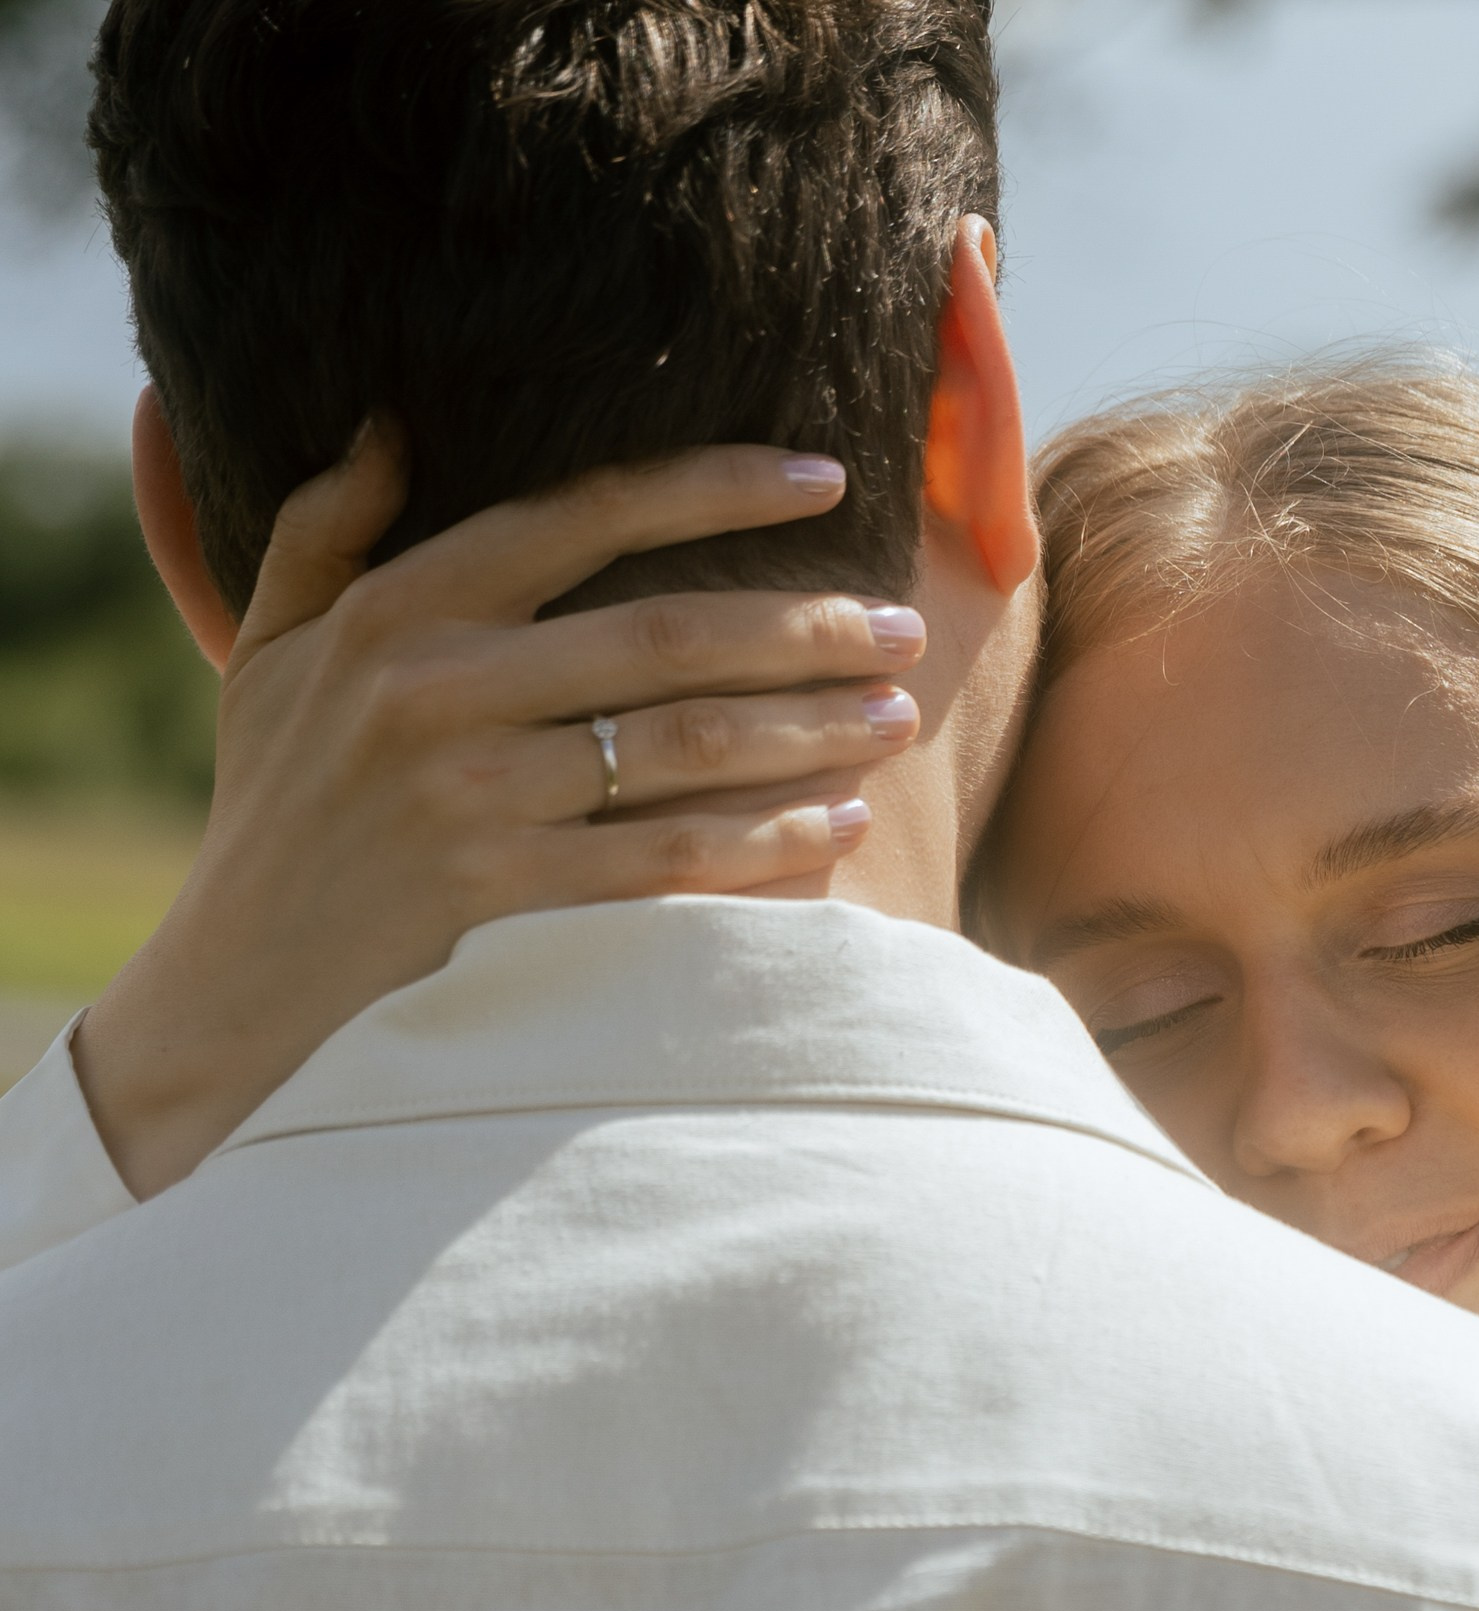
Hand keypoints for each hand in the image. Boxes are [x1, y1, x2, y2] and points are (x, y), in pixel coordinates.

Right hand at [76, 427, 923, 1197]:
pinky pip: (666, 859)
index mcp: (397, 610)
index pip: (581, 519)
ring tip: (895, 715)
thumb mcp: (269, 652)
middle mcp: (439, 689)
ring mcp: (476, 798)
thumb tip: (387, 424)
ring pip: (681, 746)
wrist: (241, 983)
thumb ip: (321, 530)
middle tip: (901, 624)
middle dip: (801, 627)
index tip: (822, 479)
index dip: (713, 489)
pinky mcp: (509, 897)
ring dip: (806, 730)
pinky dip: (762, 841)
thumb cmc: (275, 807)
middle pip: (663, 635)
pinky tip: (838, 823)